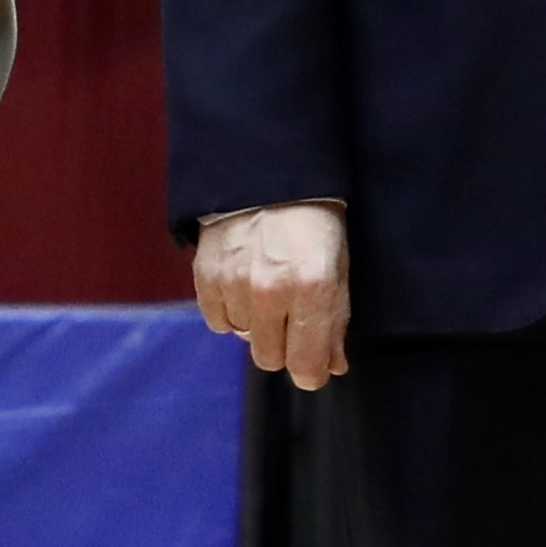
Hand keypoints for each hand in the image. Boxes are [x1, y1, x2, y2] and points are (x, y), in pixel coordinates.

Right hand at [196, 202, 349, 389]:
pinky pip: (218, 321)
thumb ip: (335, 320)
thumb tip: (332, 367)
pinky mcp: (206, 275)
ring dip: (256, 324)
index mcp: (313, 288)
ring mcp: (234, 284)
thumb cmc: (314, 220)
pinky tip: (243, 284)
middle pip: (270, 359)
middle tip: (291, 318)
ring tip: (267, 288)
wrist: (268, 173)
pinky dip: (231, 311)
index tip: (312, 367)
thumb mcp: (339, 266)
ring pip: (244, 339)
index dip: (311, 372)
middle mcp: (271, 291)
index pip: (305, 365)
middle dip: (283, 346)